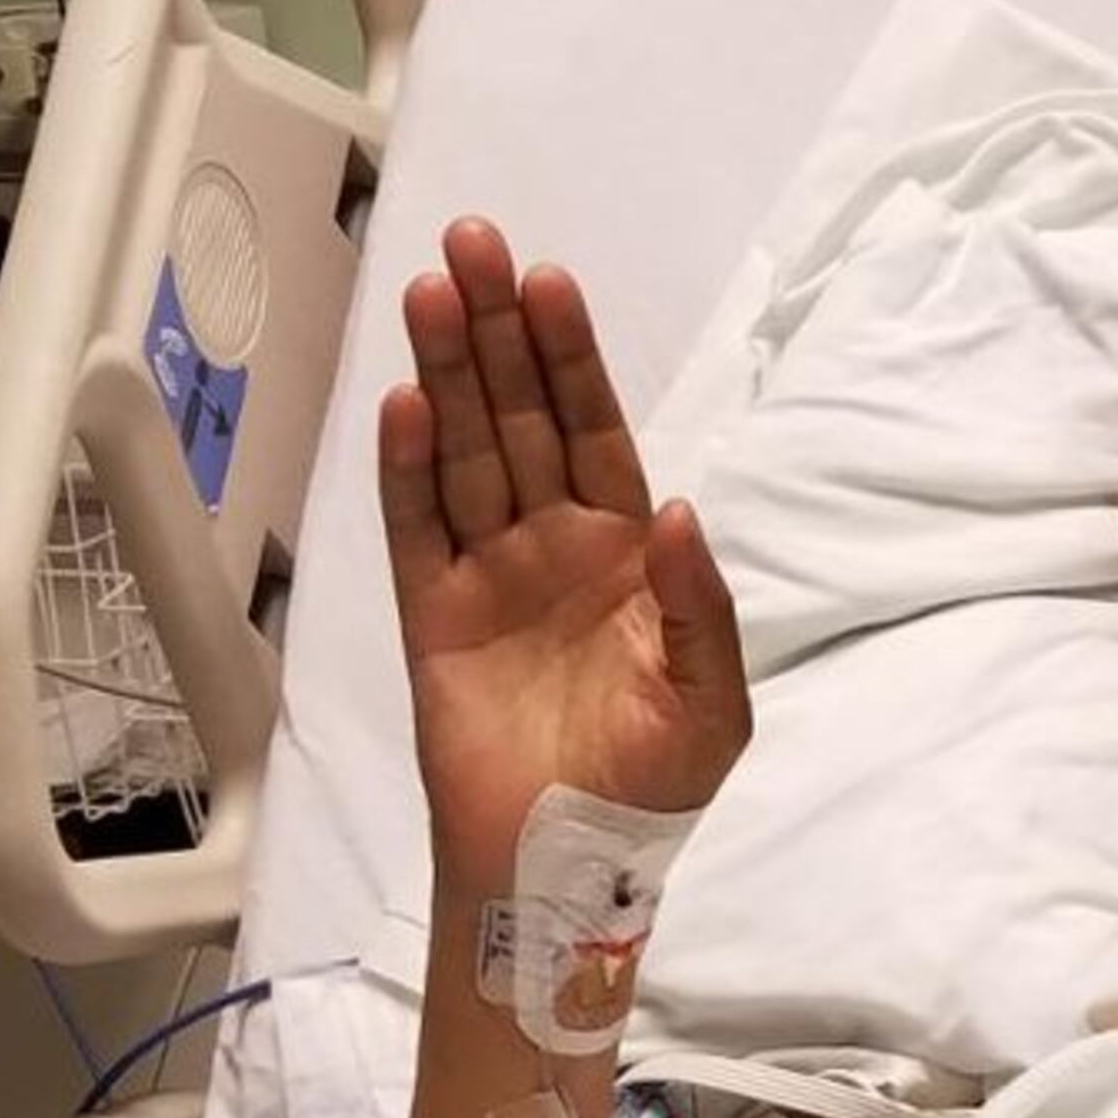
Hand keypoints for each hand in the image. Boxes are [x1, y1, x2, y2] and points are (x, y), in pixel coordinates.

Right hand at [378, 218, 750, 892]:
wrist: (566, 872)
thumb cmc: (650, 791)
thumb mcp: (710, 702)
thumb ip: (699, 606)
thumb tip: (677, 508)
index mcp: (627, 556)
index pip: (596, 432)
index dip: (573, 360)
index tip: (549, 284)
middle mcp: (553, 547)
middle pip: (520, 418)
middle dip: (498, 332)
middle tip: (473, 245)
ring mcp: (489, 575)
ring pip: (464, 452)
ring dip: (448, 373)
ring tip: (431, 294)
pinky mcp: (434, 617)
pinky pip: (416, 527)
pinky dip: (409, 467)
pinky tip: (406, 401)